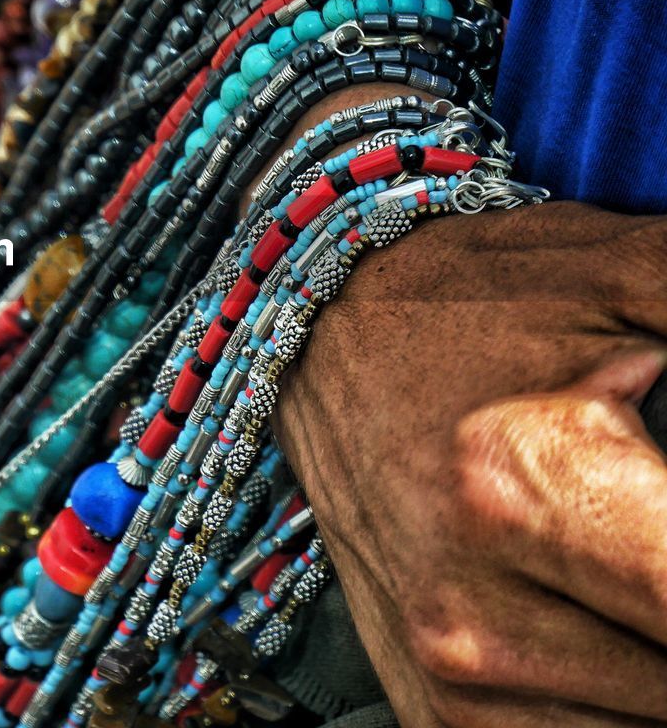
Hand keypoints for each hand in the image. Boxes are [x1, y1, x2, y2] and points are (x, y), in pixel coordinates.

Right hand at [276, 202, 666, 726]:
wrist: (320, 334)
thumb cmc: (470, 299)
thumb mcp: (623, 271)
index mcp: (521, 484)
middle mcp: (470, 605)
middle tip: (664, 527)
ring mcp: (448, 670)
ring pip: (652, 724)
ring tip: (648, 570)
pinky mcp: (433, 704)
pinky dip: (632, 704)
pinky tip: (625, 633)